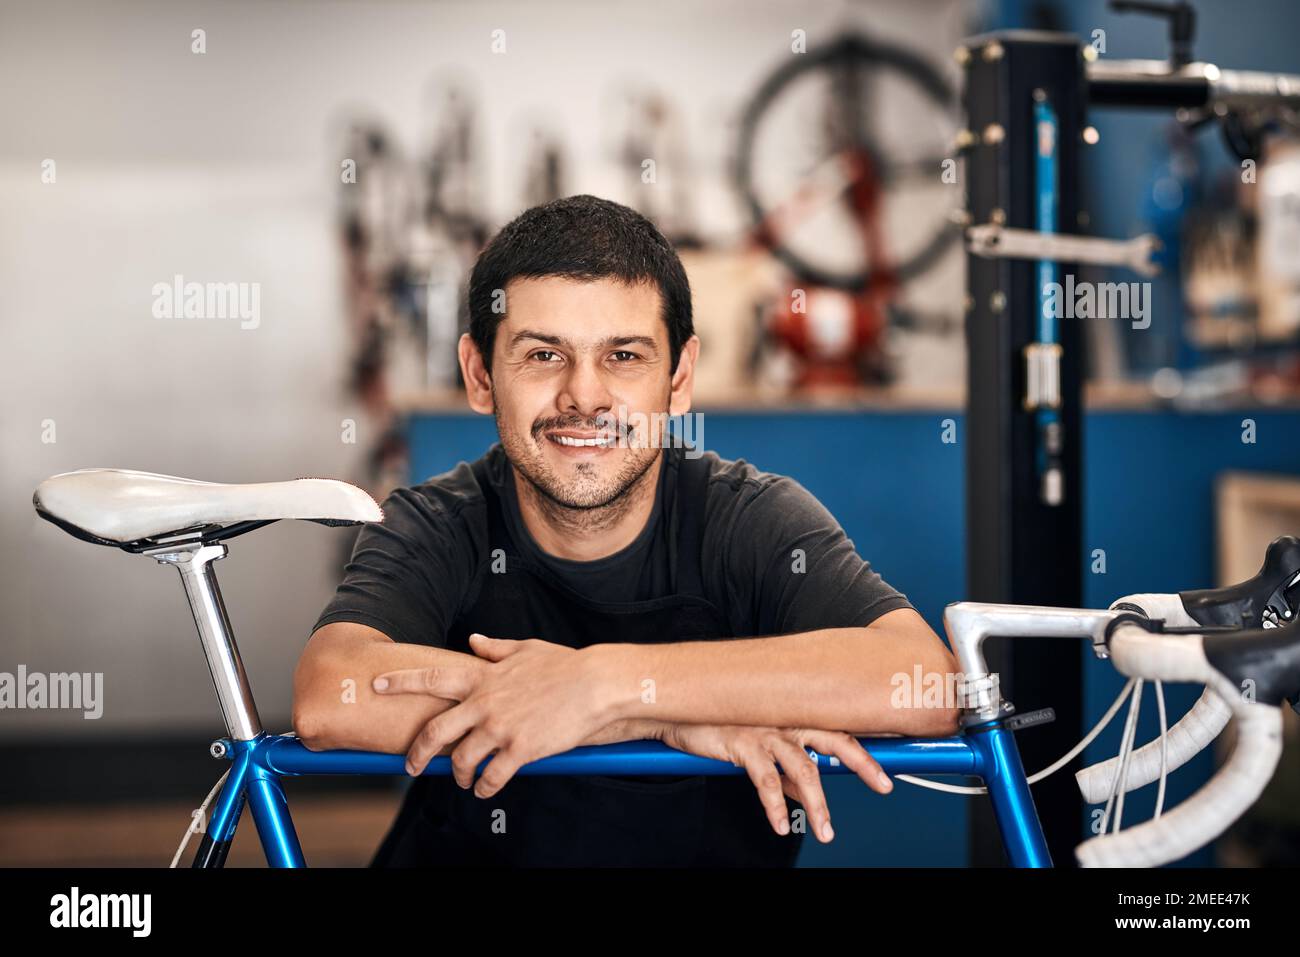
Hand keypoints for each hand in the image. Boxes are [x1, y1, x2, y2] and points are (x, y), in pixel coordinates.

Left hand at [372, 634, 610, 796]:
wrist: (595, 684)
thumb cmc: (564, 664)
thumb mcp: (526, 649)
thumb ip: (495, 648)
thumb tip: (474, 640)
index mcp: (483, 677)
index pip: (431, 679)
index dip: (400, 683)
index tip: (375, 685)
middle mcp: (485, 704)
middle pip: (435, 732)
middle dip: (416, 753)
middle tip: (409, 766)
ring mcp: (500, 729)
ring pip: (461, 760)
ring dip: (456, 775)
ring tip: (461, 781)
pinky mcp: (520, 751)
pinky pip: (491, 777)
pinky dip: (483, 787)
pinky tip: (484, 789)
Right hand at [661, 724, 892, 842]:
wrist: (676, 711)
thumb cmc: (718, 725)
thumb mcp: (758, 749)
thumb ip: (784, 772)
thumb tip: (802, 797)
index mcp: (793, 715)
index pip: (839, 726)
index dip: (867, 743)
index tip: (888, 759)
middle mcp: (786, 719)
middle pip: (835, 739)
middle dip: (863, 763)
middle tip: (883, 786)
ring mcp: (767, 731)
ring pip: (804, 768)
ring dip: (818, 805)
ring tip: (826, 831)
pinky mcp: (744, 744)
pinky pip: (766, 780)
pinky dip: (774, 806)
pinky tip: (779, 825)